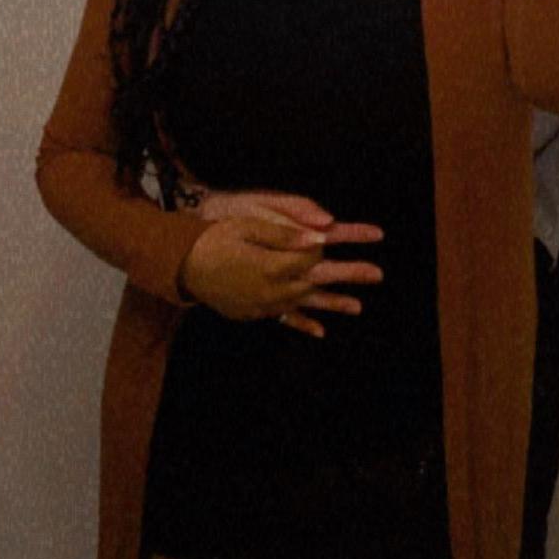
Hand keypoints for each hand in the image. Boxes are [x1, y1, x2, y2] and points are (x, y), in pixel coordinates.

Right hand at [177, 208, 383, 338]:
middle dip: (348, 277)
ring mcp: (263, 305)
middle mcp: (271, 290)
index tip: (342, 236)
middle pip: (317, 282)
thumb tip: (320, 237)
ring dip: (332, 304)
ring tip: (359, 307)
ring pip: (305, 304)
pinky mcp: (254, 313)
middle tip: (378, 274)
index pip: (312, 258)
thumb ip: (284, 234)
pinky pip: (284, 319)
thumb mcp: (247, 226)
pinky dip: (303, 324)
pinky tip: (321, 332)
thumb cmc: (214, 238)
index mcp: (271, 266)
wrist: (180, 266)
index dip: (330, 247)